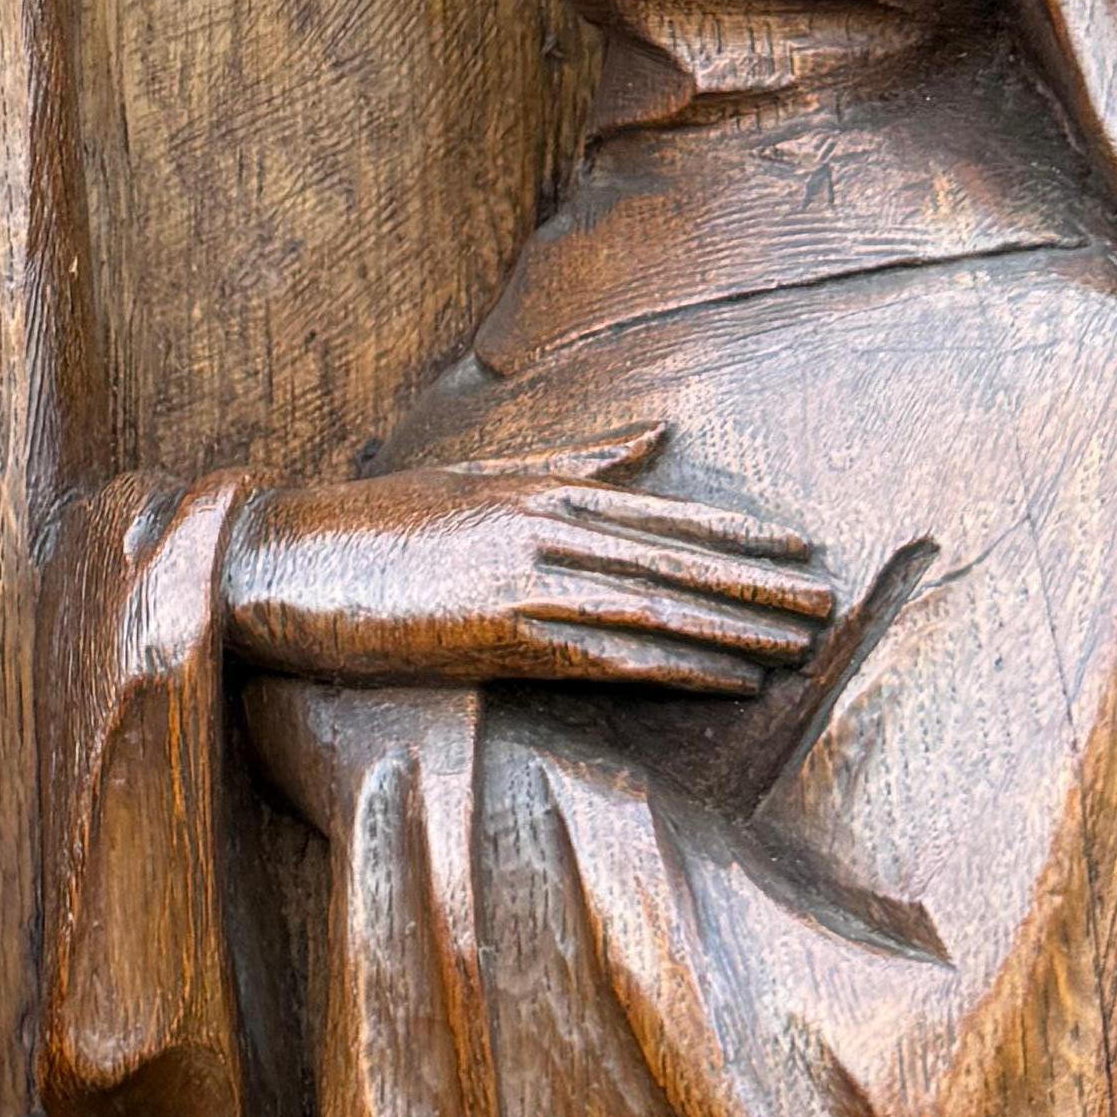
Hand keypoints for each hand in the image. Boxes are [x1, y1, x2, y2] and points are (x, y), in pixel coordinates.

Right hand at [220, 433, 837, 696]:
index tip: (801, 551)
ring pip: (655, 605)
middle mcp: (543, 528)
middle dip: (757, 585)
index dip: (737, 537)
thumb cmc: (382, 523)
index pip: (660, 515)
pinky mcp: (499, 633)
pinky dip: (677, 664)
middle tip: (828, 605)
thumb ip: (574, 461)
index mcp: (537, 490)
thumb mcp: (481, 477)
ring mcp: (524, 580)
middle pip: (673, 560)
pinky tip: (728, 677)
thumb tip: (657, 439)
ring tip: (798, 644)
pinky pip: (608, 654)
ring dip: (734, 627)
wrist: (287, 557)